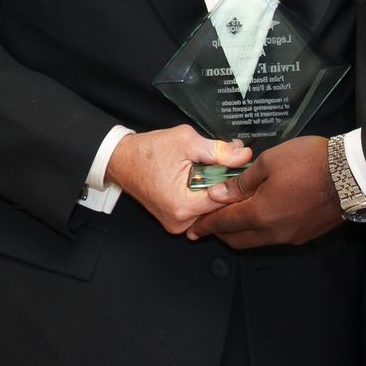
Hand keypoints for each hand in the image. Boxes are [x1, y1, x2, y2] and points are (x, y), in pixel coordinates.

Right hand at [106, 127, 250, 235]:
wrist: (121, 160)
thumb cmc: (147, 151)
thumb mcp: (185, 141)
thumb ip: (218, 150)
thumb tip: (243, 156)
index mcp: (183, 206)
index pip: (226, 200)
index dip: (235, 180)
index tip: (240, 165)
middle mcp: (180, 222)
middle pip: (219, 207)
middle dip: (225, 185)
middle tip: (225, 164)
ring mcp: (176, 224)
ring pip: (210, 210)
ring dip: (214, 190)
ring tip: (209, 170)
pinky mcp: (174, 221)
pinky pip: (199, 210)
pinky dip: (203, 195)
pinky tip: (200, 180)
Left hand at [185, 136, 341, 248]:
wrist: (351, 175)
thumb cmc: (308, 162)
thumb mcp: (269, 162)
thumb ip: (241, 182)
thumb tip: (218, 194)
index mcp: (260, 214)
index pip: (225, 223)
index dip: (207, 225)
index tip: (193, 228)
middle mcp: (273, 233)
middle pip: (239, 239)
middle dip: (221, 233)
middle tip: (209, 225)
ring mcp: (291, 236)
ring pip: (256, 241)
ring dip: (241, 233)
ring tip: (232, 220)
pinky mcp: (305, 236)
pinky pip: (274, 238)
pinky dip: (260, 231)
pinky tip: (260, 217)